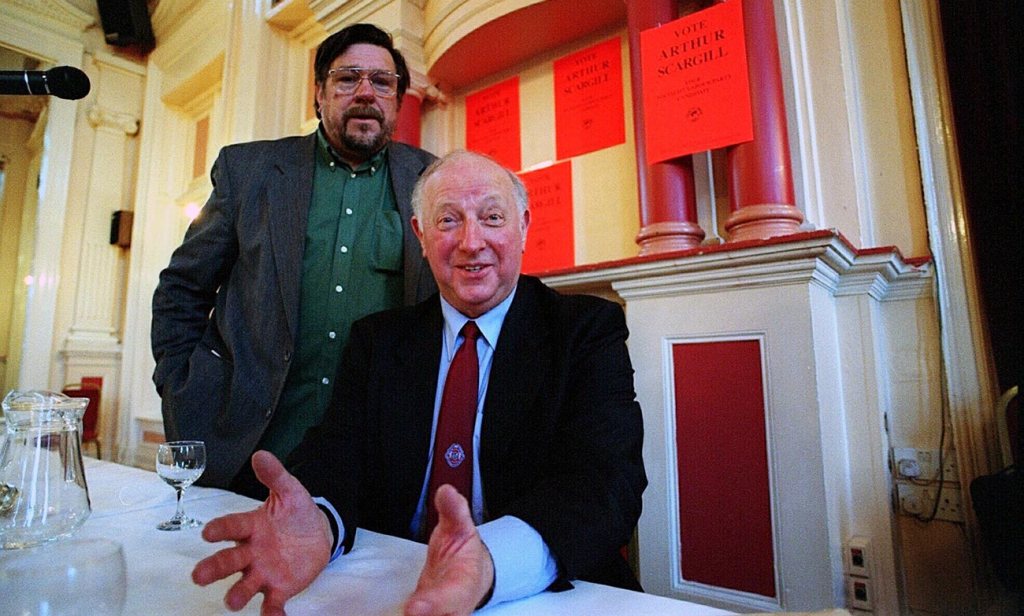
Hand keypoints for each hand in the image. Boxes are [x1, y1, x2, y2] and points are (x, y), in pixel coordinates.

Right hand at [192, 450, 332, 614]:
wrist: (316, 534)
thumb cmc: (295, 512)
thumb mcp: (289, 491)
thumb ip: (274, 475)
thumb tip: (261, 454)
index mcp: (250, 526)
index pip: (231, 527)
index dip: (220, 530)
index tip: (208, 533)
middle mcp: (250, 552)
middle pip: (228, 561)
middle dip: (213, 569)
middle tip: (198, 577)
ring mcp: (262, 572)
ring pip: (244, 586)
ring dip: (237, 594)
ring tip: (232, 603)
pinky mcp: (279, 588)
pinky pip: (272, 604)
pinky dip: (272, 614)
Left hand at [404, 485, 494, 615]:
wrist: (470, 574)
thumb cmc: (462, 552)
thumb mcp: (461, 528)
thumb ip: (454, 511)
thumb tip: (446, 491)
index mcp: (462, 585)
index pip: (450, 596)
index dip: (433, 604)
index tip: (414, 608)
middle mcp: (451, 608)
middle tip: (406, 613)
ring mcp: (437, 615)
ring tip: (398, 614)